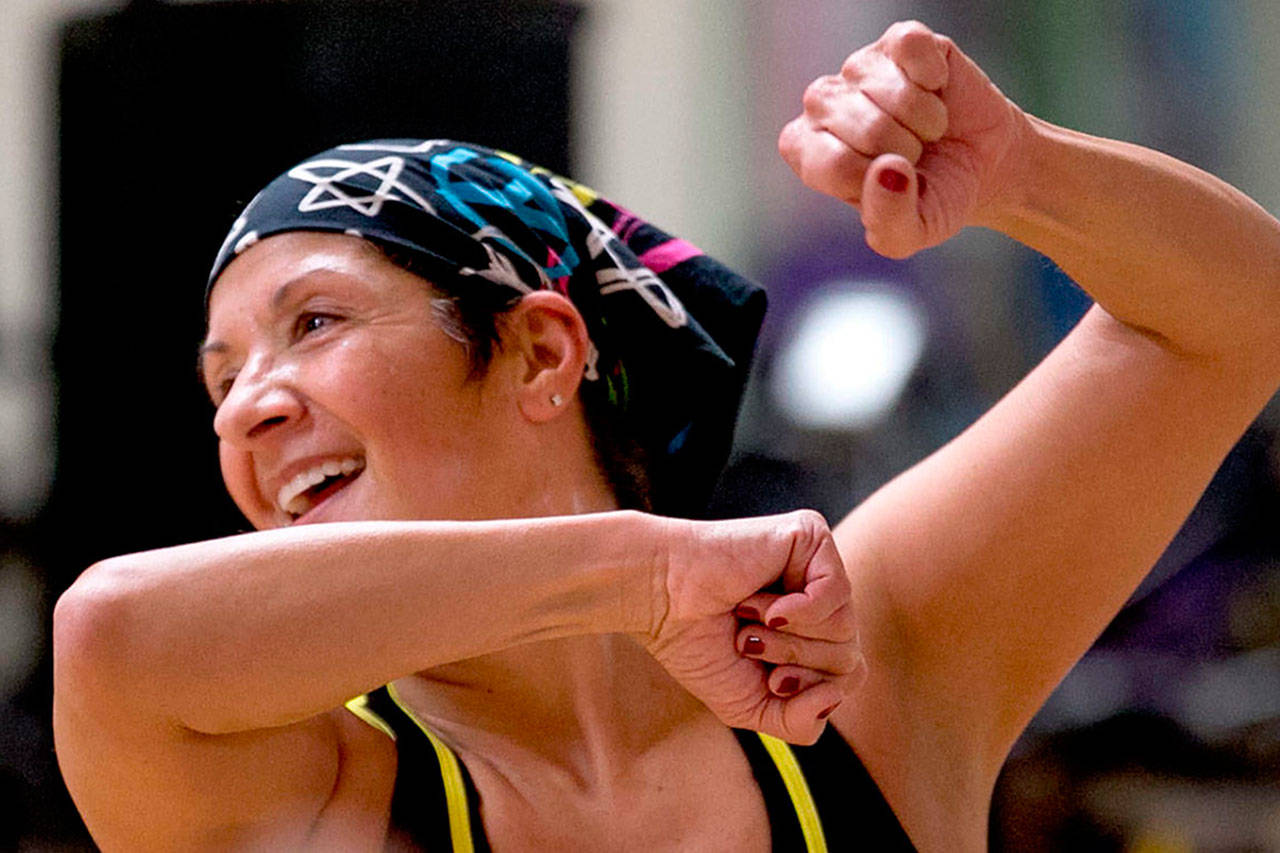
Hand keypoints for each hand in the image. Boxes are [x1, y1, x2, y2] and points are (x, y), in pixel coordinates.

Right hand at [643, 510, 862, 744]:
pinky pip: (836, 592)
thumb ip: (800, 722)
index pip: (849, 675)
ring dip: (786, 638)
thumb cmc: (697, 645)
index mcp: (810, 631)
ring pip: (843, 628)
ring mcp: (817, 564)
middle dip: (794, 663)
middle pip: (848, 655)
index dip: (810, 689)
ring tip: (747, 617)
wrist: (659, 600)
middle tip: (748, 642)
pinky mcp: (809, 535)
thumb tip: (835, 695)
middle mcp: (820, 596)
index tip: (768, 680)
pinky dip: (798, 611)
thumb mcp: (753, 706)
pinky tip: (765, 605)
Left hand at [779, 20, 1029, 257]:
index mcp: (809, 154)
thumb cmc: (934, 197)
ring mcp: (857, 69)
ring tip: (928, 129)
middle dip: (907, 151)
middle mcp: (821, 106)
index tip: (892, 184)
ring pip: (894, 93)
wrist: (982, 164)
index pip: (832, 165)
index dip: (876, 181)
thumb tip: (889, 171)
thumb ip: (891, 220)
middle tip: (916, 155)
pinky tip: (936, 89)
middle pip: (866, 129)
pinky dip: (935, 76)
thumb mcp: (912, 233)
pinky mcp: (897, 41)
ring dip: (926, 120)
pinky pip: (912, 48)